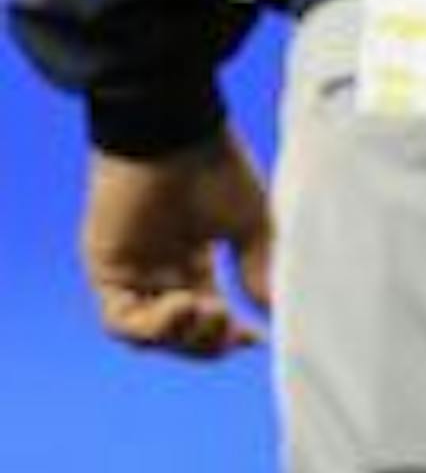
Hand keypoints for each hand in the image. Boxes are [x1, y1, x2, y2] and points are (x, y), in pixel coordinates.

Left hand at [80, 128, 274, 359]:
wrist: (174, 131)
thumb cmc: (215, 165)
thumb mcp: (252, 223)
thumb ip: (259, 269)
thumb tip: (273, 313)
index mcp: (192, 257)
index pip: (207, 313)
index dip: (228, 335)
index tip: (254, 339)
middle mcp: (159, 268)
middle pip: (178, 333)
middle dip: (207, 340)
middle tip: (232, 326)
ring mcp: (131, 270)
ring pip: (149, 335)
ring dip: (182, 336)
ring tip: (209, 311)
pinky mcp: (105, 268)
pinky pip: (120, 321)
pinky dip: (153, 327)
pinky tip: (182, 304)